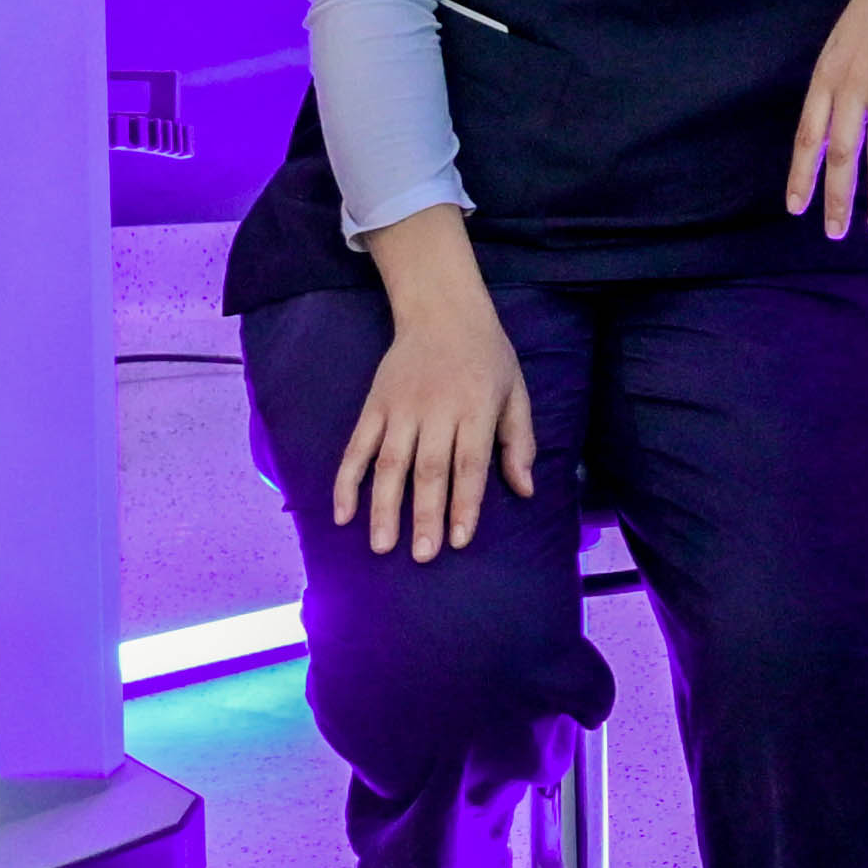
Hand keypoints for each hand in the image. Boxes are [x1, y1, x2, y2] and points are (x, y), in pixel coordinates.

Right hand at [328, 285, 536, 560]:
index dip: (464, 504)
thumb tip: (525, 490)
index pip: (469, 464)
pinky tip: (342, 514)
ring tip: (382, 546)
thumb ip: (520, 442)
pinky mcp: (374, 406)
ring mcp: (400, 408)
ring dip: (383, 507)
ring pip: (389, 463)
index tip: (459, 540)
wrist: (442, 311)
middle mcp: (436, 411)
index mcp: (475, 409)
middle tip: (421, 555)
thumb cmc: (487, 357)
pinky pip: (356, 447)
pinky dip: (346, 481)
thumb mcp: (515, 392)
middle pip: (428, 469)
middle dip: (424, 515)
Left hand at [788, 0, 867, 241]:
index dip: (801, 173)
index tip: (795, 207)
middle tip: (836, 232)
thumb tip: (840, 127)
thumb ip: (841, 83)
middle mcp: (852, 81)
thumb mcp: (846, 41)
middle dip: (837, 196)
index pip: (807, 135)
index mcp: (827, 73)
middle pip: (840, 151)